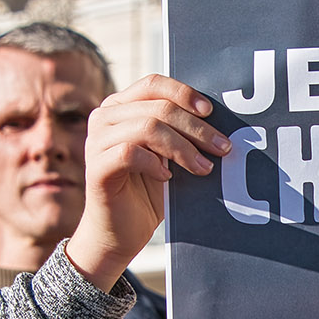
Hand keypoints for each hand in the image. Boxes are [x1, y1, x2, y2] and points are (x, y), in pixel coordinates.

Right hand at [65, 74, 228, 290]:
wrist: (119, 234)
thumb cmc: (147, 192)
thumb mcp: (168, 156)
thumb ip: (180, 133)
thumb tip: (220, 121)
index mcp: (121, 106)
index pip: (153, 84)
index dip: (184, 93)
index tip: (210, 112)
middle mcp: (104, 118)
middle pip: (157, 108)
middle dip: (196, 128)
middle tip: (222, 148)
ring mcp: (96, 142)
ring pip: (147, 128)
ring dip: (183, 148)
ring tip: (203, 168)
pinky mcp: (96, 168)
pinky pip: (129, 153)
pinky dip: (155, 163)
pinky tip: (168, 178)